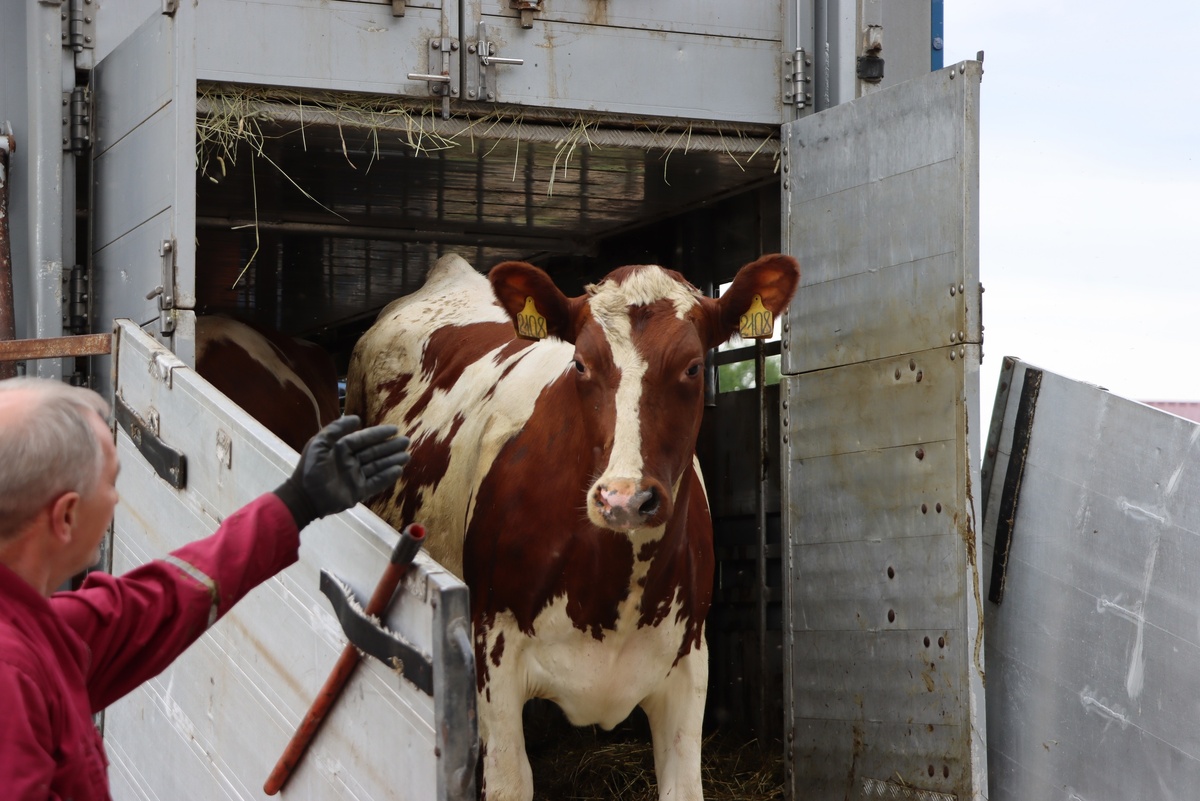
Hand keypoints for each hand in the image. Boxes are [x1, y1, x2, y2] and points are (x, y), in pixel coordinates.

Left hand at [274, 416, 409, 528]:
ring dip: (392, 460)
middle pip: (374, 452)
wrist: (304, 497)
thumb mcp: (319, 444)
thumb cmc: (310, 468)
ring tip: (406, 456)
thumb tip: (356, 418)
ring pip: (378, 466)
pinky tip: (398, 471)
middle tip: (406, 441)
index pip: (363, 439)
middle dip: (390, 447)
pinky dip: (387, 477)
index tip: (394, 429)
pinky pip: (376, 483)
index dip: (378, 433)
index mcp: (341, 449)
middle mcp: (351, 461)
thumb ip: (336, 429)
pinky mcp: (358, 491)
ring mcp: (355, 477)